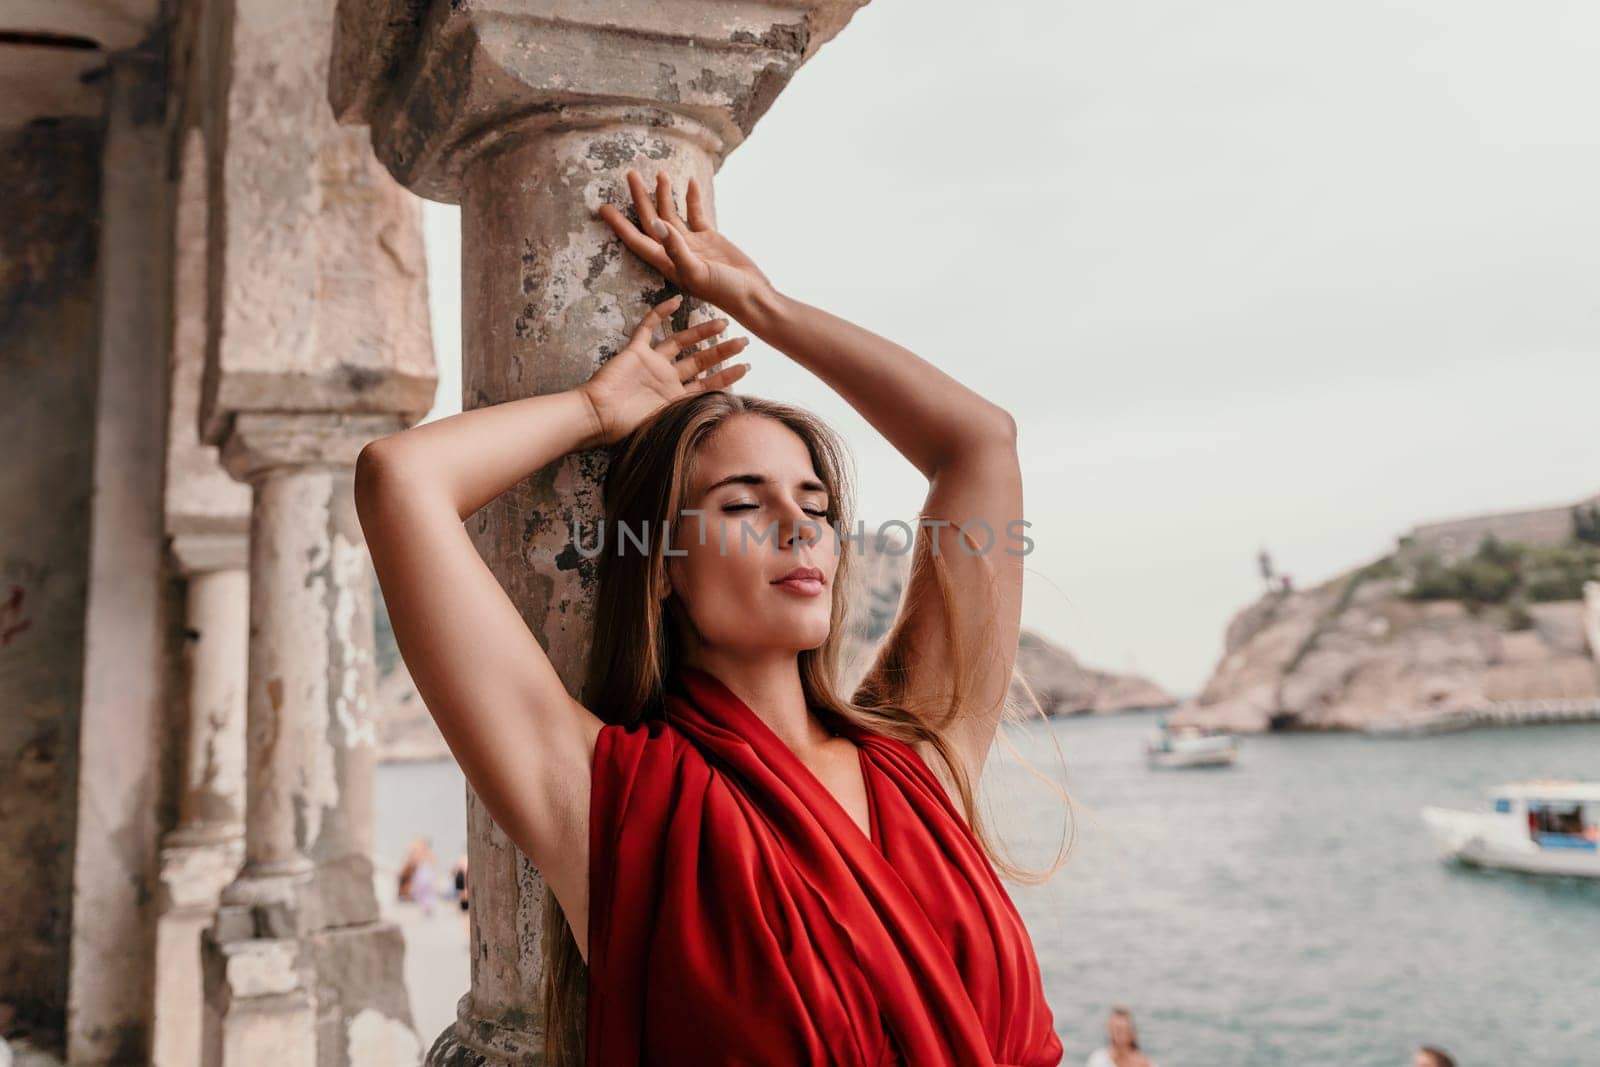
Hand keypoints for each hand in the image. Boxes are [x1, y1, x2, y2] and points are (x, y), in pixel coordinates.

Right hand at [579, 294, 751, 446]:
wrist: (599, 416)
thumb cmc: (628, 427)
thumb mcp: (668, 424)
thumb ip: (691, 415)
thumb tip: (723, 419)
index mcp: (675, 398)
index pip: (708, 384)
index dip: (727, 376)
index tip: (746, 367)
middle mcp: (666, 378)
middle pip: (699, 360)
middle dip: (722, 351)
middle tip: (743, 341)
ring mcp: (651, 363)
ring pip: (680, 341)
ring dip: (701, 332)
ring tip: (723, 322)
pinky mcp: (634, 351)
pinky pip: (647, 328)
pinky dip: (660, 313)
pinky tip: (676, 300)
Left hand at [596, 169, 776, 318]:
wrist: (752, 296)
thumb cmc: (724, 292)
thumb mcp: (697, 272)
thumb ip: (676, 249)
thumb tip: (656, 224)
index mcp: (667, 262)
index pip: (637, 239)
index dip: (619, 224)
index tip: (603, 207)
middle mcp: (675, 252)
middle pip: (651, 220)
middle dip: (640, 198)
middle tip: (630, 175)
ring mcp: (692, 244)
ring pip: (672, 214)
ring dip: (664, 194)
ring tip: (659, 173)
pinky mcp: (709, 238)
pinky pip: (695, 214)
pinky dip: (691, 198)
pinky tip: (689, 182)